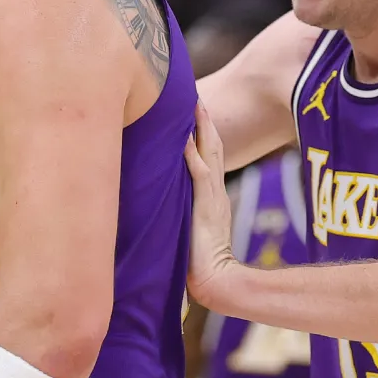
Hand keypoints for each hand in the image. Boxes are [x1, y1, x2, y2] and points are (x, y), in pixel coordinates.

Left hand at [183, 102, 239, 311]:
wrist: (216, 282)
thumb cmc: (199, 265)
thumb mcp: (190, 232)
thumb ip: (183, 217)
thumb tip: (162, 209)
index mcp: (212, 198)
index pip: (209, 158)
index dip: (203, 133)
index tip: (194, 111)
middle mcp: (215, 192)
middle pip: (213, 147)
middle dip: (204, 121)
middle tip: (196, 95)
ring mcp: (213, 198)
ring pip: (210, 153)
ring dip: (201, 127)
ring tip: (195, 103)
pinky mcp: (206, 208)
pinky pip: (199, 174)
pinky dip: (192, 153)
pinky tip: (183, 136)